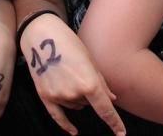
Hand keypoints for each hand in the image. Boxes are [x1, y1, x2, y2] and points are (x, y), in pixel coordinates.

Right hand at [18, 14, 124, 135]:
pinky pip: (58, 116)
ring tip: (70, 76)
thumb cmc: (69, 43)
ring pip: (75, 106)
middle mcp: (74, 93)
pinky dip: (67, 125)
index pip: (105, 110)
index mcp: (89, 83)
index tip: (121, 134)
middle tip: (82, 73)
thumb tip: (111, 99)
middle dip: (90, 94)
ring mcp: (58, 96)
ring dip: (78, 98)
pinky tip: (74, 132)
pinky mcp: (45, 96)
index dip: (115, 123)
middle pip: (89, 103)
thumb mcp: (90, 59)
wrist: (41, 35)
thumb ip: (101, 82)